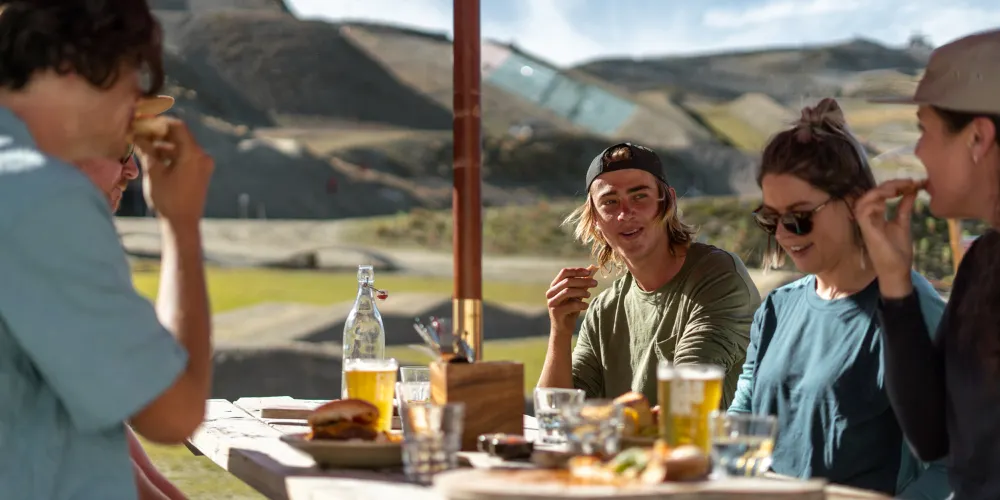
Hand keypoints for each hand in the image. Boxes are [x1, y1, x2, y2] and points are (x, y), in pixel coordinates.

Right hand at [134, 117, 213, 225]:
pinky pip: (186, 158)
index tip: (143, 123)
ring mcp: (204, 166)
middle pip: (181, 136)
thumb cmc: (167, 199)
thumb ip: (146, 150)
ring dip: (164, 146)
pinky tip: (155, 159)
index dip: (160, 123)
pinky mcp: (201, 174)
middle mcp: (203, 157)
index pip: (178, 127)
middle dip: (160, 134)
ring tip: (144, 148)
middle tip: (141, 134)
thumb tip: (136, 134)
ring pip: (182, 148)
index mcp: (193, 154)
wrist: (182, 224)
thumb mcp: (153, 172)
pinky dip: (172, 156)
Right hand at [546, 266, 597, 336]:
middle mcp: (551, 293)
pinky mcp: (556, 312)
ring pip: (568, 292)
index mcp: (554, 285)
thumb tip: (592, 268)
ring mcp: (552, 302)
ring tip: (589, 295)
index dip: (577, 271)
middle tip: (595, 283)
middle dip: (583, 281)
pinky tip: (586, 306)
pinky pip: (571, 305)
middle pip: (567, 281)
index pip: (564, 272)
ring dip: (581, 292)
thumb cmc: (571, 309)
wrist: (564, 328)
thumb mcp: (578, 294)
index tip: (589, 273)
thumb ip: (583, 281)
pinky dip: (581, 304)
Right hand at [854, 179, 918, 296]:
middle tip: (908, 182)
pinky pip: (862, 211)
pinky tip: (888, 199)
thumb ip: (904, 207)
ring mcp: (865, 224)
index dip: (894, 185)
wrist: (897, 271)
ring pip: (863, 200)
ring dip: (879, 191)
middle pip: (871, 194)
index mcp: (876, 215)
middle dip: (889, 184)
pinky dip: (873, 202)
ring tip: (897, 188)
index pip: (880, 194)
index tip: (913, 183)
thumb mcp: (903, 223)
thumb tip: (912, 191)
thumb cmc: (898, 251)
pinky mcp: (866, 230)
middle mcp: (868, 217)